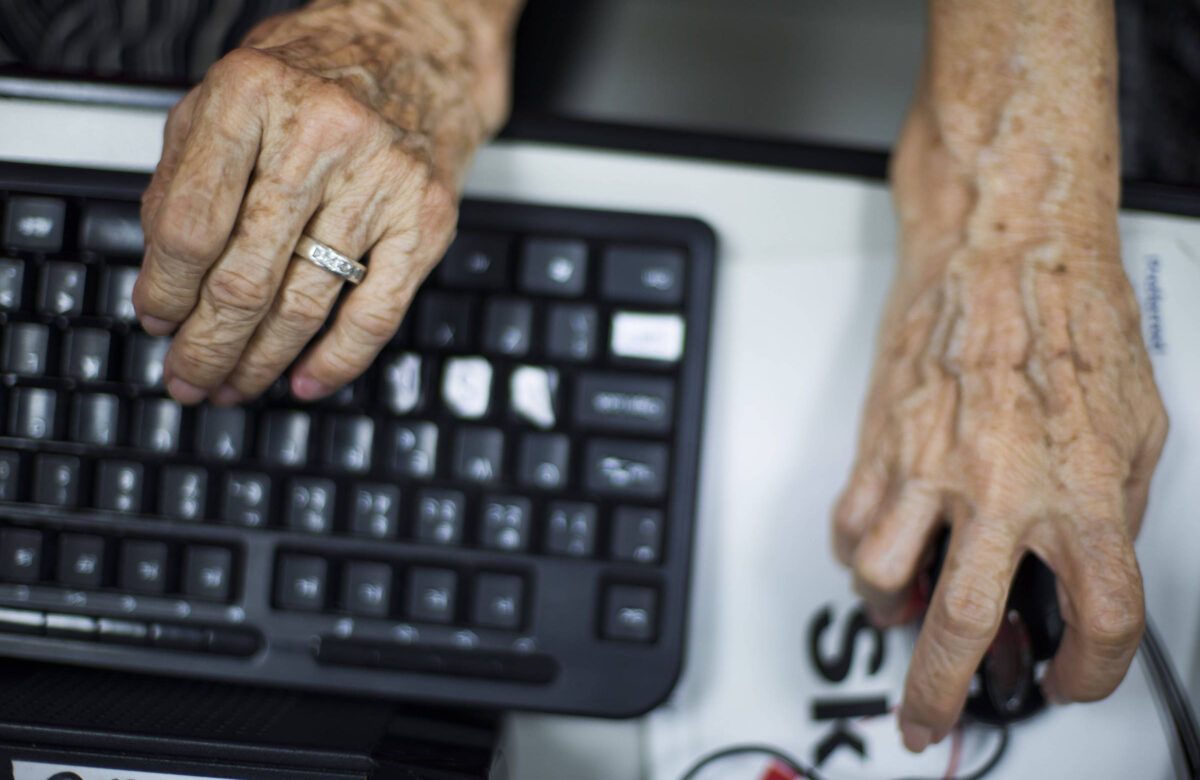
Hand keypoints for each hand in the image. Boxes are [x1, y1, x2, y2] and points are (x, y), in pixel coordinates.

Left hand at [134, 0, 516, 403]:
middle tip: (189, 376)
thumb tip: (161, 278)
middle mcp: (319, 136)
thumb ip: (183, 175)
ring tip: (235, 385)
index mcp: (252, 96)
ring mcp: (380, 181)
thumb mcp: (227, 97)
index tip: (156, 322)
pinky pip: (377, 312)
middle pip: (245, 277)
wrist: (418, 52)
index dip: (164, 291)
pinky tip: (307, 381)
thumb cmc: (317, 75)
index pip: (189, 225)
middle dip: (208, 344)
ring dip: (262, 361)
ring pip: (306, 304)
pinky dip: (338, 360)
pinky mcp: (425, 219)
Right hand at [832, 103, 1167, 750]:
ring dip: (888, 612)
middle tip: (930, 722)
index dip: (1090, 672)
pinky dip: (856, 551)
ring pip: (882, 577)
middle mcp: (1000, 488)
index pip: (1101, 620)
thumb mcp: (1138, 421)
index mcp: (1082, 489)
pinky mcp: (882, 440)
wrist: (1004, 241)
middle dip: (942, 695)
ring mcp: (930, 466)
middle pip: (965, 627)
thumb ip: (1114, 504)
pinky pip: (850, 520)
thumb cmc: (1071, 312)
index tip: (1071, 676)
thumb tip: (1090, 557)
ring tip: (900, 613)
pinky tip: (876, 549)